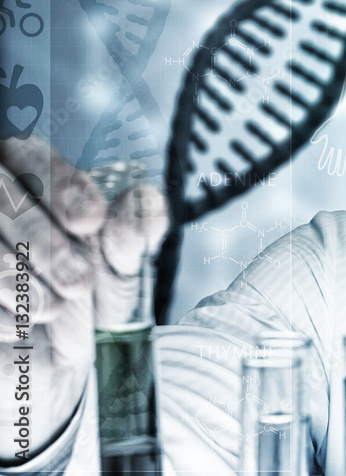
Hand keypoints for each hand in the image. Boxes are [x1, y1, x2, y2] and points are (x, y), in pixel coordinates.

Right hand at [0, 135, 167, 461]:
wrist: (54, 375)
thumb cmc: (85, 310)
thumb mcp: (119, 273)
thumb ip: (132, 235)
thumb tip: (146, 199)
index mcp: (31, 187)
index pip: (30, 155)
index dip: (59, 184)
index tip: (90, 221)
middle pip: (2, 196)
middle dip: (42, 240)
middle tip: (78, 281)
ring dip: (16, 274)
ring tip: (55, 309)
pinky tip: (19, 328)